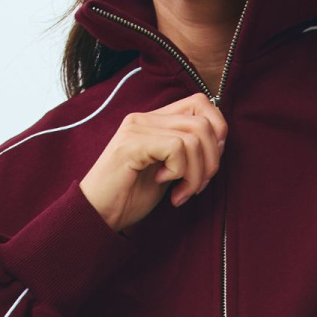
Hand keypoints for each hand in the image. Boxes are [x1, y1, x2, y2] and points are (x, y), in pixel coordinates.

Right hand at [78, 93, 227, 229]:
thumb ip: (187, 153)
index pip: (201, 103)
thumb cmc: (131, 196)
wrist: (97, 214)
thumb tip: (219, 144)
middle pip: (204, 123)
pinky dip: (180, 173)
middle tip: (196, 186)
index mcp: (155, 120)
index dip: (218, 132)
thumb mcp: (168, 170)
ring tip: (181, 192)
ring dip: (196, 174)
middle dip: (212, 161)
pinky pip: (176, 149)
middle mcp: (145, 118)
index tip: (208, 164)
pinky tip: (165, 186)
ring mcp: (137, 128)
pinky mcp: (132, 144)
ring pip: (194, 138)